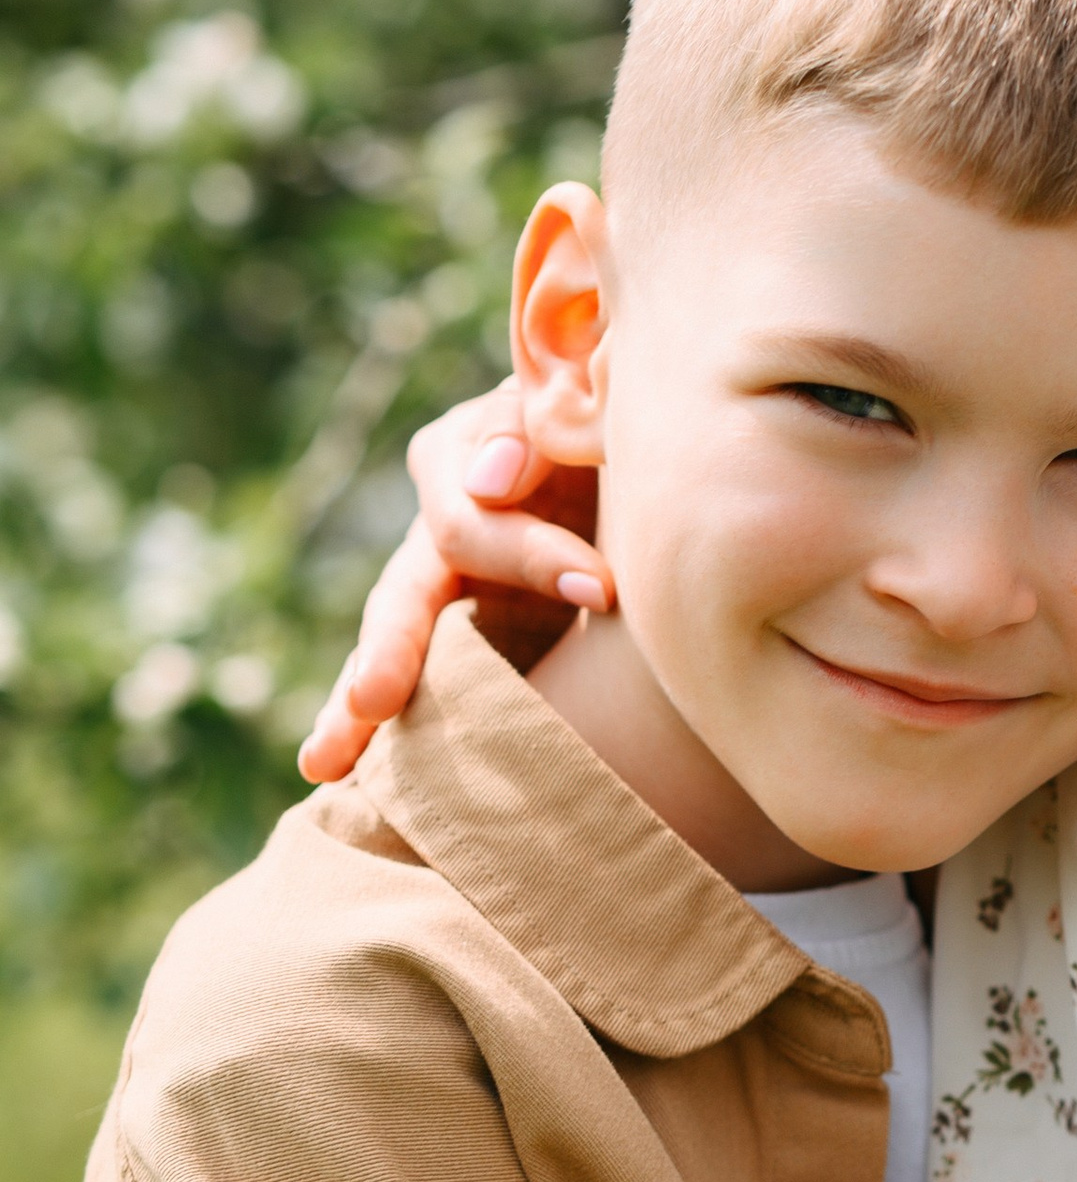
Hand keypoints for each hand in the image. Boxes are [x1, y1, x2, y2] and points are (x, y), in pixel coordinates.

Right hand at [297, 383, 610, 781]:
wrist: (645, 456)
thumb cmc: (622, 422)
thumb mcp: (588, 409)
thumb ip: (543, 426)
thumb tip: (489, 483)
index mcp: (467, 454)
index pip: (475, 517)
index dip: (530, 552)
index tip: (599, 588)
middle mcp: (444, 521)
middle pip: (404, 590)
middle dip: (389, 649)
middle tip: (373, 702)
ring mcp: (448, 581)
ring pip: (392, 643)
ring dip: (360, 698)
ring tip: (326, 761)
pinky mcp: (468, 630)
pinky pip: (418, 680)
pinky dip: (378, 722)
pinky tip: (334, 773)